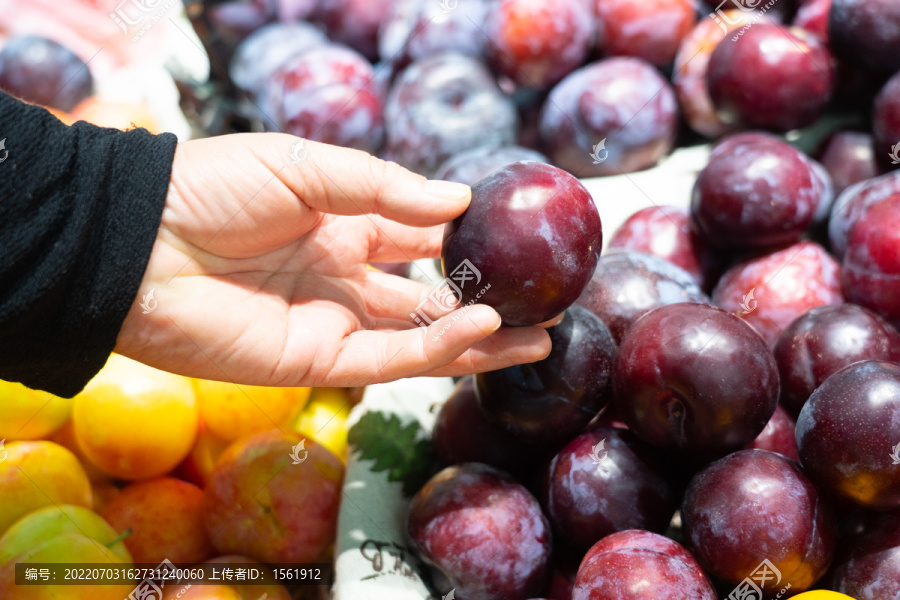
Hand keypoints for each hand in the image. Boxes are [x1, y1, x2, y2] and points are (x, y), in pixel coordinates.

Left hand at [115, 133, 551, 386]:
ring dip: (479, 339)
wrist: (140, 242)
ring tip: (539, 336)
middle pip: (429, 296)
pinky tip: (483, 329)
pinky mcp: (316, 360)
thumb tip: (458, 205)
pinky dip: (438, 349)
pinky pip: (389, 360)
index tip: (516, 242)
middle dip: (485, 302)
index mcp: (341, 224)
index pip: (417, 236)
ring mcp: (334, 321)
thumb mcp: (306, 166)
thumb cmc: (213, 187)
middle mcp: (345, 276)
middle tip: (544, 305)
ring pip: (420, 338)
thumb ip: (383, 188)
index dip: (465, 242)